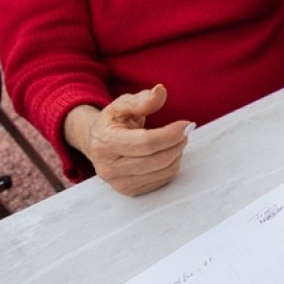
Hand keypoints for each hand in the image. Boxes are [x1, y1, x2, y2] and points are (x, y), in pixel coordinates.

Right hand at [66, 85, 194, 195]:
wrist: (95, 143)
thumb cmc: (112, 122)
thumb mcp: (122, 105)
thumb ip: (142, 100)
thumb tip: (160, 91)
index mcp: (105, 143)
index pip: (146, 143)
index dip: (171, 134)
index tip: (187, 124)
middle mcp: (109, 168)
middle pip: (157, 160)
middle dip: (177, 143)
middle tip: (185, 130)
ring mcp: (119, 183)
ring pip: (163, 171)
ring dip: (177, 154)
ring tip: (175, 140)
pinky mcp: (129, 191)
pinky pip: (162, 181)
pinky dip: (172, 165)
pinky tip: (167, 153)